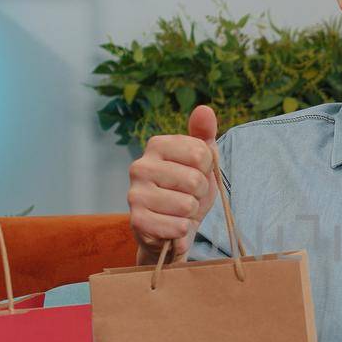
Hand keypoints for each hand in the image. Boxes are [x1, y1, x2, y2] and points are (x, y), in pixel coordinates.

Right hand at [128, 105, 218, 262]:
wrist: (170, 229)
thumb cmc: (187, 191)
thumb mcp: (201, 162)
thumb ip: (204, 134)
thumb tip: (205, 109)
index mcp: (157, 145)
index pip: (201, 153)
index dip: (207, 170)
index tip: (197, 174)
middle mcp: (140, 165)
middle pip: (195, 180)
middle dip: (200, 194)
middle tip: (188, 197)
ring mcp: (135, 193)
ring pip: (187, 205)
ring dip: (190, 214)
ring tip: (179, 212)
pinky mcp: (136, 220)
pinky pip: (177, 227)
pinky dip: (182, 231)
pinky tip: (172, 228)